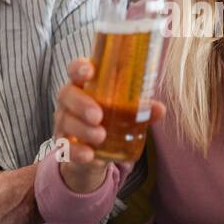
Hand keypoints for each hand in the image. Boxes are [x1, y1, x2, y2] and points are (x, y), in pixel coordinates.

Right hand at [53, 58, 165, 192]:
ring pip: (65, 121)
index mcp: (85, 86)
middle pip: (67, 94)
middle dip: (82, 104)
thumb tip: (159, 109)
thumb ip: (140, 110)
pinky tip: (89, 155)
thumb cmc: (109, 121)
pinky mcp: (64, 144)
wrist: (93, 153)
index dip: (80, 68)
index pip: (76, 70)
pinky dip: (77, 151)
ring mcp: (64, 122)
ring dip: (83, 129)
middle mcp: (70, 101)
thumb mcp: (124, 113)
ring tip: (101, 136)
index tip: (89, 71)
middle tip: (98, 116)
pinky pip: (65, 147)